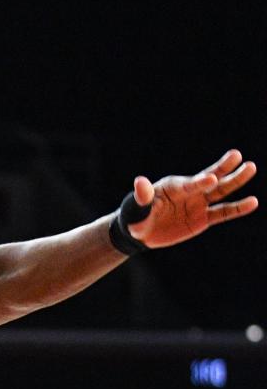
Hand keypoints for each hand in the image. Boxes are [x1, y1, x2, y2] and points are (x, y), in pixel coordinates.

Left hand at [128, 150, 257, 248]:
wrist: (140, 232)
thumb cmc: (135, 216)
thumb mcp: (136, 208)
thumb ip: (142, 196)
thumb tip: (140, 181)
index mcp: (172, 187)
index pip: (188, 184)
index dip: (198, 182)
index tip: (210, 178)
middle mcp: (188, 192)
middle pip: (209, 179)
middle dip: (223, 168)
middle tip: (237, 155)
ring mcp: (197, 204)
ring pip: (220, 191)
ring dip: (235, 181)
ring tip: (250, 167)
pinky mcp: (203, 219)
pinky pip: (223, 213)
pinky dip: (238, 208)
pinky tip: (253, 202)